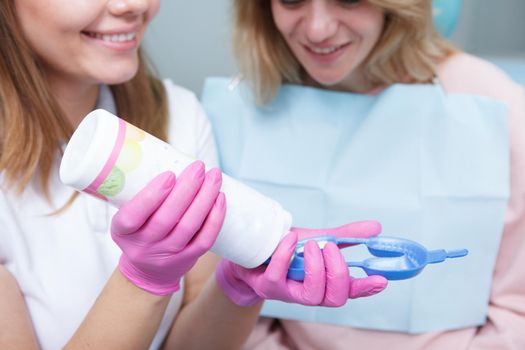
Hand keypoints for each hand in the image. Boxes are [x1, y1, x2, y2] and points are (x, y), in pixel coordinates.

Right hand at [111, 161, 225, 294]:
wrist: (147, 270)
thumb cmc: (139, 231)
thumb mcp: (127, 217)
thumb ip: (139, 193)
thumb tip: (160, 153)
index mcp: (123, 232)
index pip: (133, 216)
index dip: (151, 196)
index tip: (169, 174)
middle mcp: (144, 246)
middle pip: (166, 218)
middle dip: (186, 189)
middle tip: (199, 166)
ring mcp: (167, 255)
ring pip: (189, 226)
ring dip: (204, 198)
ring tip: (214, 176)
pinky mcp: (188, 259)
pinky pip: (205, 239)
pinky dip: (215, 218)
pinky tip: (220, 198)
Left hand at [216, 221, 387, 305]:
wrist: (251, 251)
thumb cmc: (287, 249)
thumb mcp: (317, 238)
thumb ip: (345, 236)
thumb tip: (375, 227)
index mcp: (325, 283)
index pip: (351, 290)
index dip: (366, 287)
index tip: (381, 279)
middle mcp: (309, 293)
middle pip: (335, 298)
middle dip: (338, 273)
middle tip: (331, 247)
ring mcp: (288, 292)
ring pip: (311, 294)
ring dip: (316, 267)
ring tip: (311, 245)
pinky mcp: (268, 286)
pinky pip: (279, 276)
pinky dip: (286, 255)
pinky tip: (289, 239)